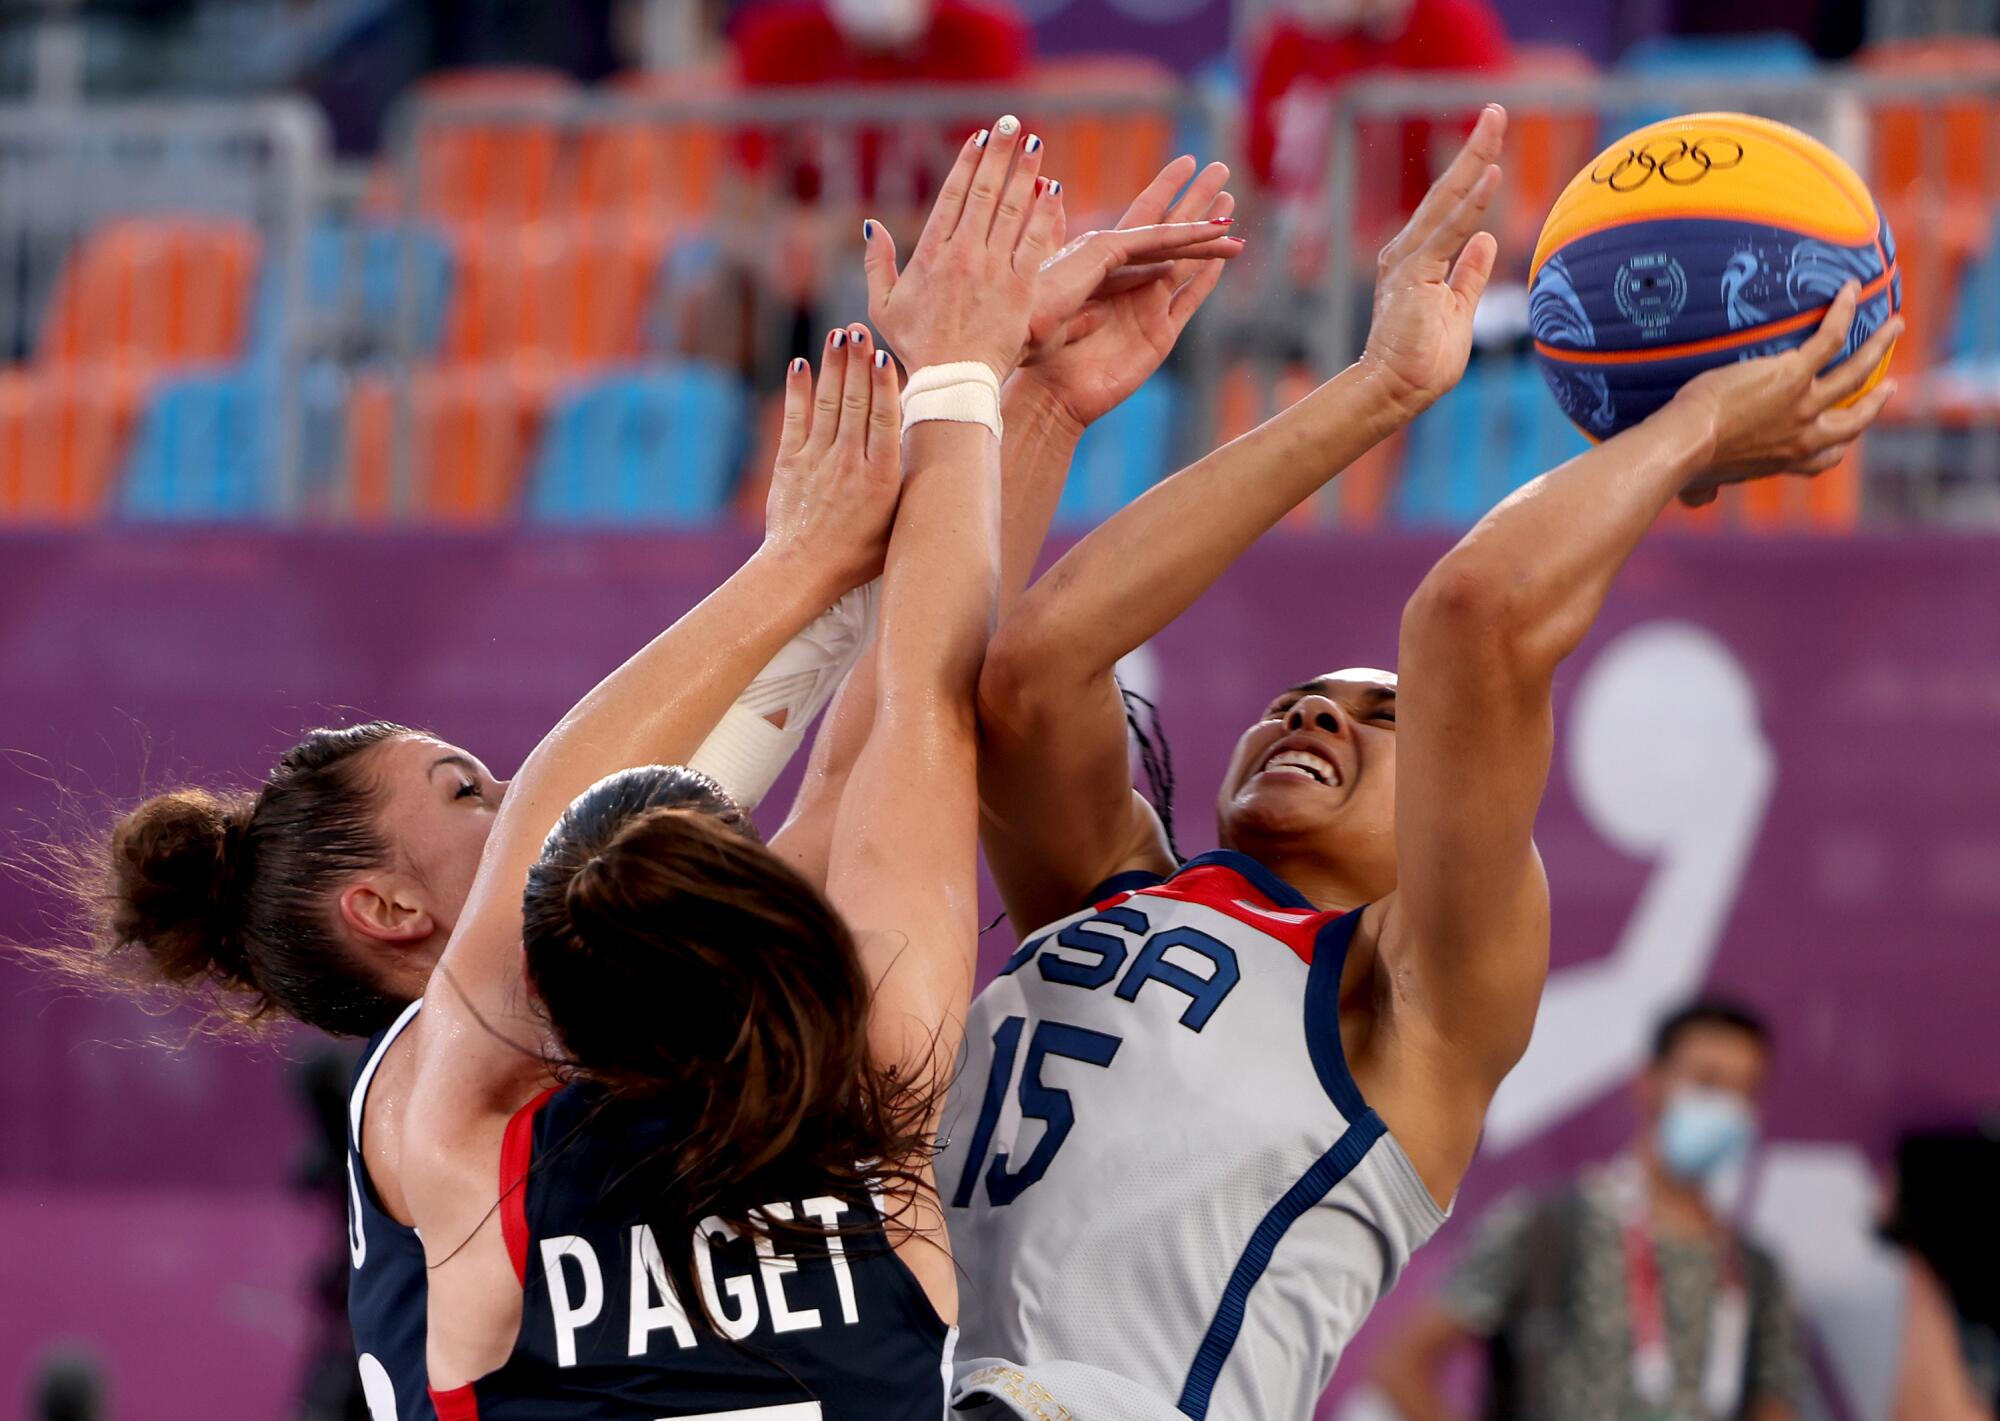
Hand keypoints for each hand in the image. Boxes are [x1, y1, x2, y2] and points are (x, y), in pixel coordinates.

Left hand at [762, 324, 903, 594]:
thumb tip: (931, 451)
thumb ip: (909, 485)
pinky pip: (794, 418)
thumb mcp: (897, 524)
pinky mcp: (789, 462)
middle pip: (855, 403)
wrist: (802, 572)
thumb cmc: (858, 554)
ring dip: (833, 366)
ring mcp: (816, 460)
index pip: (884, 421)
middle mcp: (849, 464)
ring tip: (840, 335)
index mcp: (881, 479)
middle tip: (860, 329)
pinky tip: (802, 364)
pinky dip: (798, 390)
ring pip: (827, 404)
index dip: (884, 385)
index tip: (884, 355)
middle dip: (857, 362)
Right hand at [862, 115, 1060, 378]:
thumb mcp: (884, 307)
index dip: (967, 163)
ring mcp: (994, 270)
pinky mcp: (1020, 289)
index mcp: (931, 254)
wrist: (952, 382)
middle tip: (1011, 124)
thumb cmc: (918, 348)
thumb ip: (877, 263)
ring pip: (1011, 210)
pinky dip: (1044, 216)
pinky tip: (1053, 191)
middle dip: (998, 154)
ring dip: (1024, 174)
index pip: (952, 196)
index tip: (979, 138)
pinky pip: (1034, 243)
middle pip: (983, 192)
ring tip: (1035, 145)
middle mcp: (964, 255)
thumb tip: (872, 224)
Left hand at [1017, 156, 1244, 428]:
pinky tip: (1222, 258)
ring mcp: (1147, 306)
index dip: (1165, 188)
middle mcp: (1129, 279)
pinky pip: (1188, 300)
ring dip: (1208, 237)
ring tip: (1230, 205)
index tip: (1187, 161)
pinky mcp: (1159, 335)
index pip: (1142, 216)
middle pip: (1170, 231)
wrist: (1047, 389)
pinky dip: (1206, 278)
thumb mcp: (1044, 279)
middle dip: (1196, 200)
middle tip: (1221, 169)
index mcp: (1101, 259)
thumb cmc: (1035, 338)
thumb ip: (1057, 237)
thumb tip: (1046, 183)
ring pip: (1186, 261)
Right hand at [1358, 104, 1505, 420]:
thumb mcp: (1458, 309)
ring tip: (1495, 122)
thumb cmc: (1423, 361)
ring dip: (1473, 159)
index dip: (1473, 169)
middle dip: (1473, 148)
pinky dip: (1471, 203)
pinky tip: (1489, 173)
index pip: (1451, 206)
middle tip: (1496, 110)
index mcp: (1418, 258)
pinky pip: (1449, 231)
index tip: (1493, 138)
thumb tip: (1487, 240)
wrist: (1394, 390)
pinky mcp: (1414, 274)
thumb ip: (1469, 274)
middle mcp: (1408, 251)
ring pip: (1447, 200)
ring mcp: (1409, 260)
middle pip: (1447, 190)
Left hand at [1670, 283, 1902, 505]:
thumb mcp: (1701, 485)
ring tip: (1895, 326)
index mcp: (1785, 460)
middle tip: (1890, 386)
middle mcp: (1804, 436)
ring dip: (1880, 346)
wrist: (1687, 444)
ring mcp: (1804, 404)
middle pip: (1855, 419)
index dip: (1840, 446)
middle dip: (1877, 402)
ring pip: (1857, 372)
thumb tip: (1698, 500)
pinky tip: (1850, 291)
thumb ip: (1707, 491)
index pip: (1825, 458)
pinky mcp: (1793, 374)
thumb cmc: (1686, 465)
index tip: (1848, 437)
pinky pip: (1829, 339)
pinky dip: (1843, 314)